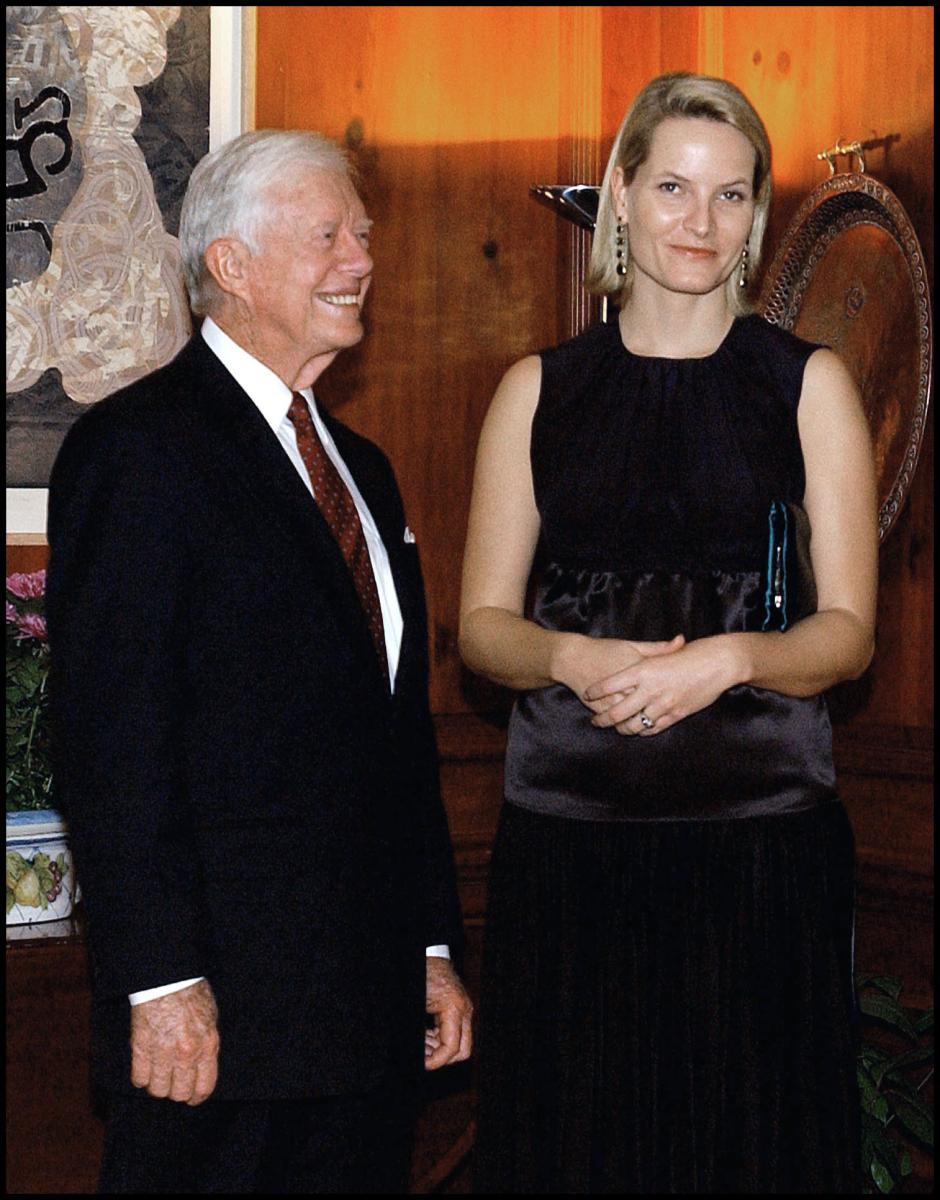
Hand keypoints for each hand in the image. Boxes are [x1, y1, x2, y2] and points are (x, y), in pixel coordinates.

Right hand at [130, 979, 219, 1104]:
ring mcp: (163, 1052)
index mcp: (207, 1046)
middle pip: (179, 1093)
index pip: (204, 1088)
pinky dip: (141, 1078)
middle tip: (173, 1083)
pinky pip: (139, 1078)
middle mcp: (186, 1054)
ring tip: (159, 1074)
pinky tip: (146, 1067)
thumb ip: (207, 1046)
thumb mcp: (211, 1020)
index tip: (192, 1097)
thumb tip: (203, 1067)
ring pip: (158, 1090)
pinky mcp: (141, 1048)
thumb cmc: (191, 995)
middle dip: (177, 1091)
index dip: (197, 1097)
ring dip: (158, 1085)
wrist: (166, 979)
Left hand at [424, 957, 471, 1069]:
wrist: (429, 952)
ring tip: (421, 1045)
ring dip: (439, 1049)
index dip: (436, 1061)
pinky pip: (454, 1032)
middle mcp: (464, 1011)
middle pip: (462, 1051)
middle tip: (424, 1057)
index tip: (423, 1064)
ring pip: (460, 1043)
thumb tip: (420, 1050)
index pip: (452, 1048)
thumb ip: (420, 1030)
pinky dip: (440, 1038)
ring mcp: (463, 1009)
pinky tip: (425, 1035)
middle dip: (442, 1058)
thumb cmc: (423, 973)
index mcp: (454, 1009)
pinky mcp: (459, 1007)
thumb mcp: (419, 1003)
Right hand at [554, 633, 685, 713]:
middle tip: (670, 714)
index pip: (662, 686)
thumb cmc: (604, 650)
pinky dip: (625, 725)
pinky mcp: (600, 708)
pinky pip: (617, 722)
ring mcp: (612, 699)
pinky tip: (633, 727)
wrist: (573, 659)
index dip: (673, 693)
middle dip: (660, 711)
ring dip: (643, 723)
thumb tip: (682, 641)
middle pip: (649, 705)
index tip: (681, 696)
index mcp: (637, 669)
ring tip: (652, 723)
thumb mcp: (632, 645)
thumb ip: (658, 648)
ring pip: (633, 717)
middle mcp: (626, 686)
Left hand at [584, 635, 738, 735]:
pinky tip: (638, 730)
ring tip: (615, 728)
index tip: (588, 694)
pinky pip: (654, 728)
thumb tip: (628, 664)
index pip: (610, 684)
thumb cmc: (692, 653)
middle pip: (617, 712)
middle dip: (603, 719)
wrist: (719, 663)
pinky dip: (643, 731)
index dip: (595, 691)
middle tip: (596, 721)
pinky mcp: (677, 714)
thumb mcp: (663, 653)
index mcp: (643, 670)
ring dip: (622, 729)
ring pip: (635, 724)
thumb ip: (645, 659)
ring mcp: (663, 704)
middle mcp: (650, 689)